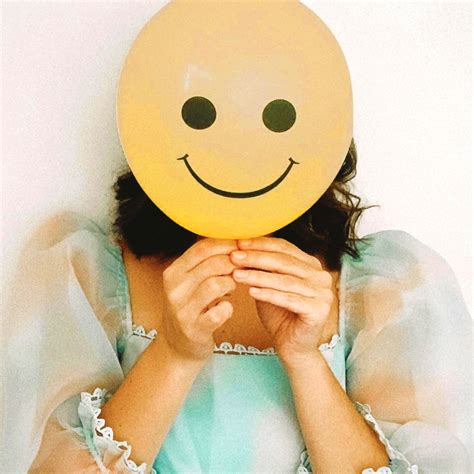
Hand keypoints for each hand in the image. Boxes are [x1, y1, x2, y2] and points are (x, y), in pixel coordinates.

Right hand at [159, 238, 238, 362]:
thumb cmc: (190, 307)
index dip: (226, 244)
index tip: (241, 245)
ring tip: (233, 287)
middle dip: (234, 263)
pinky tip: (227, 307)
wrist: (177, 346)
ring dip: (231, 283)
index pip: (202, 248)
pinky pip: (218, 313)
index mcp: (173, 272)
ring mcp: (182, 310)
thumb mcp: (189, 282)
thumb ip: (204, 263)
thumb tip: (233, 241)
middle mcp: (174, 289)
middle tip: (243, 268)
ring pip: (216, 284)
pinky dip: (228, 308)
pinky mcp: (194, 329)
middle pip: (212, 264)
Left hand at [230, 236, 334, 362]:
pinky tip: (251, 291)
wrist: (293, 347)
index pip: (284, 248)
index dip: (260, 244)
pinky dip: (269, 294)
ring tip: (236, 274)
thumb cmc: (279, 315)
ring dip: (258, 275)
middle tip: (234, 256)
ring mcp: (323, 293)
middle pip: (284, 262)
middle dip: (256, 257)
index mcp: (311, 265)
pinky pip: (289, 299)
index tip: (238, 243)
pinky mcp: (319, 310)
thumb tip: (239, 249)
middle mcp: (321, 276)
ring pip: (284, 280)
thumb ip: (261, 268)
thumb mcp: (268, 286)